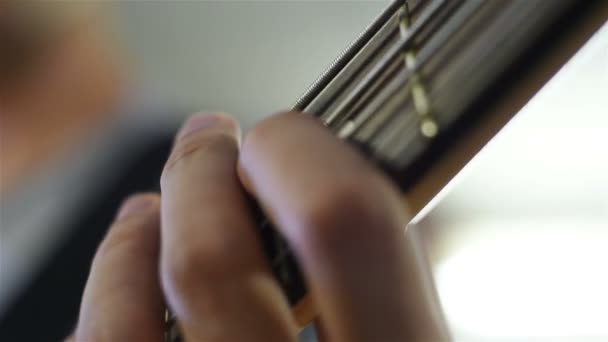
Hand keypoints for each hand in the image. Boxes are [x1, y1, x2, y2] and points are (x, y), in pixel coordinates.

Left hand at [70, 112, 447, 340]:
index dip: (304, 154)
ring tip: (149, 207)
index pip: (344, 225)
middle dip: (201, 174)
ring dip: (136, 237)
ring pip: (129, 317)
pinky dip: (110, 298)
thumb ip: (393, 285)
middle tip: (207, 142)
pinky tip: (125, 280)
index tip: (285, 136)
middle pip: (211, 261)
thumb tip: (347, 195)